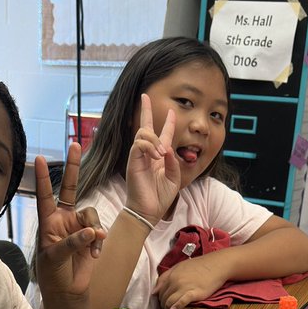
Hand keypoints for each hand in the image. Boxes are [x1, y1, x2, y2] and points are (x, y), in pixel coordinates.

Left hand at [33, 144, 105, 297]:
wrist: (68, 290)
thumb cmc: (53, 274)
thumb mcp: (54, 258)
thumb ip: (71, 242)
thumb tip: (90, 231)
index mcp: (48, 221)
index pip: (45, 195)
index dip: (43, 177)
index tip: (39, 159)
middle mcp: (63, 219)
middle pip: (71, 188)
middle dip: (74, 167)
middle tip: (75, 145)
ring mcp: (78, 226)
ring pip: (91, 214)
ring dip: (94, 229)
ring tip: (93, 246)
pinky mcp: (91, 236)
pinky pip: (99, 230)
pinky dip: (98, 241)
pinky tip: (95, 253)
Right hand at [124, 95, 179, 224]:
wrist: (148, 211)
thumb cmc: (159, 198)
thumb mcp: (174, 178)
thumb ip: (173, 162)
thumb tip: (167, 147)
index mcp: (158, 158)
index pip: (162, 135)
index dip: (168, 123)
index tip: (172, 111)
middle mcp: (147, 154)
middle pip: (145, 127)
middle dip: (146, 111)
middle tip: (145, 96)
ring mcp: (138, 157)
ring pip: (142, 133)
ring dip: (155, 139)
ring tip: (162, 153)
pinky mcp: (133, 161)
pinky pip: (138, 144)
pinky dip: (149, 146)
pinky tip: (157, 155)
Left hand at [155, 259, 223, 308]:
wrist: (217, 265)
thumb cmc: (199, 266)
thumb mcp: (179, 267)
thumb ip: (165, 278)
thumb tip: (154, 292)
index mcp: (171, 275)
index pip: (159, 291)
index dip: (160, 299)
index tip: (163, 303)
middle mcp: (175, 281)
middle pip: (163, 298)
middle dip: (164, 305)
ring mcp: (184, 287)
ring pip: (170, 302)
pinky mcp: (194, 293)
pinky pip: (181, 302)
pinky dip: (176, 308)